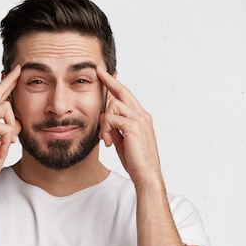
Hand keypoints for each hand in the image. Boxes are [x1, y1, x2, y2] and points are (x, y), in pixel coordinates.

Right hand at [0, 65, 21, 186]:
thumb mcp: (2, 144)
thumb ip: (8, 131)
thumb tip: (17, 122)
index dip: (4, 86)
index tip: (12, 75)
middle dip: (9, 80)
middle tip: (19, 69)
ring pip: (6, 108)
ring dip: (13, 127)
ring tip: (6, 144)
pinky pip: (7, 125)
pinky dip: (8, 139)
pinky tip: (0, 150)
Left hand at [97, 66, 162, 185]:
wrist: (147, 175)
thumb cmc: (136, 161)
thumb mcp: (123, 140)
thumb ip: (117, 128)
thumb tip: (106, 119)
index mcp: (141, 117)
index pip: (127, 96)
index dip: (115, 84)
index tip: (105, 74)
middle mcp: (142, 115)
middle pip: (122, 92)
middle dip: (109, 81)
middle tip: (98, 71)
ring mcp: (139, 119)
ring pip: (113, 107)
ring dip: (104, 123)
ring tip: (106, 139)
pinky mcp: (134, 126)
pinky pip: (111, 119)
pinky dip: (106, 129)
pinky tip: (109, 142)